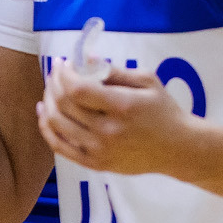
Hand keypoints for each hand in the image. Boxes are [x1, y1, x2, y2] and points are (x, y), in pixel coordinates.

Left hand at [36, 58, 194, 175]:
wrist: (177, 149)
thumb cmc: (164, 110)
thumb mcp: (148, 82)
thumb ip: (116, 70)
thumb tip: (86, 59)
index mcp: (122, 107)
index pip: (78, 89)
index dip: (64, 73)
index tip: (63, 62)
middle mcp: (107, 131)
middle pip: (64, 105)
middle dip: (54, 83)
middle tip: (55, 71)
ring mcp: (99, 150)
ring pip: (56, 124)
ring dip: (48, 102)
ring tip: (50, 89)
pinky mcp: (95, 164)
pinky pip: (60, 147)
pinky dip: (46, 128)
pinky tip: (45, 113)